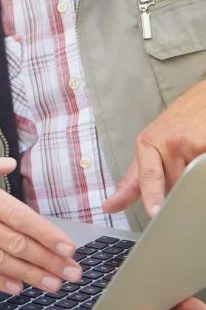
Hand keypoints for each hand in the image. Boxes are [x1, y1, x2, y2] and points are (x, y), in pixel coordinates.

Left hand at [103, 79, 205, 216]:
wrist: (205, 97)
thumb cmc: (181, 121)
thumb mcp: (153, 143)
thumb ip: (136, 175)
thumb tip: (113, 204)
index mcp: (148, 143)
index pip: (146, 176)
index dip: (151, 196)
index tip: (153, 212)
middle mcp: (166, 142)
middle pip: (173, 186)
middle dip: (177, 184)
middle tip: (185, 162)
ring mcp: (188, 143)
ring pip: (188, 182)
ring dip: (192, 179)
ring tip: (195, 157)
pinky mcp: (205, 144)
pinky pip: (201, 173)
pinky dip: (201, 173)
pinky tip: (201, 160)